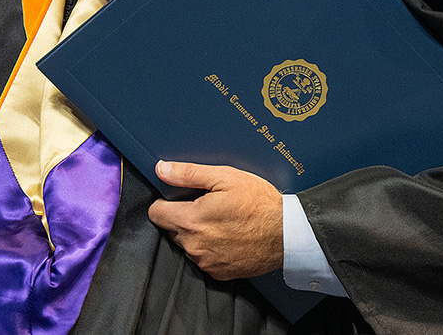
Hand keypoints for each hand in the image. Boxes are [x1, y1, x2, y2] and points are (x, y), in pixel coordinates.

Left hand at [148, 161, 282, 280]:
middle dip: (185, 217)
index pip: (156, 213)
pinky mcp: (218, 273)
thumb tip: (162, 169)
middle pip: (172, 229)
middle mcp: (194, 245)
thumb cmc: (259, 203)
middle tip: (209, 207)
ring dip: (198, 234)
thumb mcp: (225, 177)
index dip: (166, 202)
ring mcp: (205, 262)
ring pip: (188, 244)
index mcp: (191, 220)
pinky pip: (204, 258)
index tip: (180, 198)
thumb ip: (189, 173)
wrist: (286, 234)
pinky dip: (211, 248)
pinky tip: (229, 236)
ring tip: (222, 221)